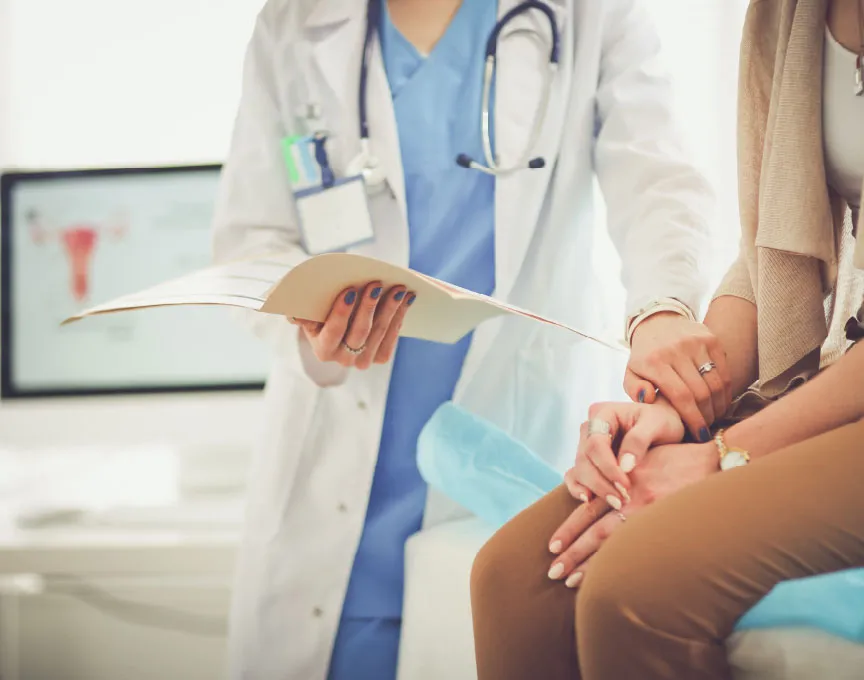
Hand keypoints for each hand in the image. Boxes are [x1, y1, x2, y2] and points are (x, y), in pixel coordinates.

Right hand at [291, 281, 414, 368]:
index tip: (350, 290)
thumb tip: (295, 315)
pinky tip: (406, 299)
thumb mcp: (307, 311)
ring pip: (379, 332)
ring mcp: (363, 361)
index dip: (341, 311)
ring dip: (391, 308)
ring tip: (398, 288)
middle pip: (360, 332)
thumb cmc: (320, 312)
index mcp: (322, 350)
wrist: (336, 326)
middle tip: (376, 284)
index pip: (333, 331)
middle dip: (369, 306)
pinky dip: (399, 315)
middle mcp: (343, 360)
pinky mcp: (379, 357)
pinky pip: (392, 336)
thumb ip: (301, 312)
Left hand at [548, 441, 717, 587]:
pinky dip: (620, 562)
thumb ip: (622, 475)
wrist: (717, 461)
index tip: (552, 545)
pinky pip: (637, 547)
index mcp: (622, 481)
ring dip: (589, 563)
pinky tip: (609, 580)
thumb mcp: (644, 458)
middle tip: (552, 570)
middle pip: (593, 529)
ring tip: (569, 580)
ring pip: (611, 541)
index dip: (569, 528)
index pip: (588, 509)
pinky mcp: (667, 522)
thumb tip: (600, 496)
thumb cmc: (681, 460)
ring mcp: (649, 512)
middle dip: (572, 551)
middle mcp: (630, 497)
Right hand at [565, 400, 684, 507]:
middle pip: (584, 458)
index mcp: (603, 413)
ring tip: (615, 503)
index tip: (625, 484)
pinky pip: (575, 475)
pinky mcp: (589, 461)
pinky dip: (578, 488)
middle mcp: (590, 428)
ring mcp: (586, 445)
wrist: (666, 428)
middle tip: (621, 500)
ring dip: (594, 488)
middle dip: (600, 481)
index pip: (595, 442)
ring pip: (579, 469)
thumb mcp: (658, 424)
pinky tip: (588, 500)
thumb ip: (639, 440)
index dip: (607, 466)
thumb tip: (624, 466)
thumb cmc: (663, 421)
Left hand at [624, 313, 730, 441]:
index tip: (699, 435)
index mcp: (654, 361)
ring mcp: (696, 342)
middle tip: (706, 429)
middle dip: (707, 416)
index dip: (693, 419)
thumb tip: (649, 399)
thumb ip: (634, 389)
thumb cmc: (644, 356)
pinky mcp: (710, 338)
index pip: (681, 396)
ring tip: (714, 417)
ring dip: (718, 406)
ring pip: (716, 383)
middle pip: (701, 392)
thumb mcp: (630, 373)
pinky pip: (724, 370)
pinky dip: (725, 390)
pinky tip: (720, 402)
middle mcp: (676, 350)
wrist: (657, 322)